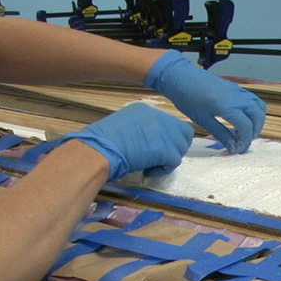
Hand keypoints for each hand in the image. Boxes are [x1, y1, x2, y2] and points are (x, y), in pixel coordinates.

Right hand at [62, 102, 192, 180]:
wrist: (98, 150)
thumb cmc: (101, 142)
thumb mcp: (122, 126)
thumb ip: (139, 130)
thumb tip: (148, 143)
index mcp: (145, 110)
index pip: (169, 123)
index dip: (166, 138)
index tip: (155, 148)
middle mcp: (157, 116)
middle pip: (182, 133)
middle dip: (174, 147)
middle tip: (159, 158)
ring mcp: (163, 132)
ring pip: (180, 148)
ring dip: (168, 160)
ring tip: (151, 166)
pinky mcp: (164, 149)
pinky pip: (175, 162)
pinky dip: (163, 170)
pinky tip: (148, 171)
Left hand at [144, 49, 265, 153]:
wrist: (181, 76)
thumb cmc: (188, 98)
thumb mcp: (203, 120)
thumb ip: (221, 133)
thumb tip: (232, 146)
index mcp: (228, 107)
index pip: (246, 127)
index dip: (245, 141)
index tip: (239, 149)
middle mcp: (238, 98)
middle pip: (258, 117)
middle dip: (254, 131)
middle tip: (243, 140)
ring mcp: (238, 91)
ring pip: (259, 107)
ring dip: (256, 120)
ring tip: (245, 130)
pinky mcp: (236, 88)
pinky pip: (253, 99)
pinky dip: (254, 110)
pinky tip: (242, 117)